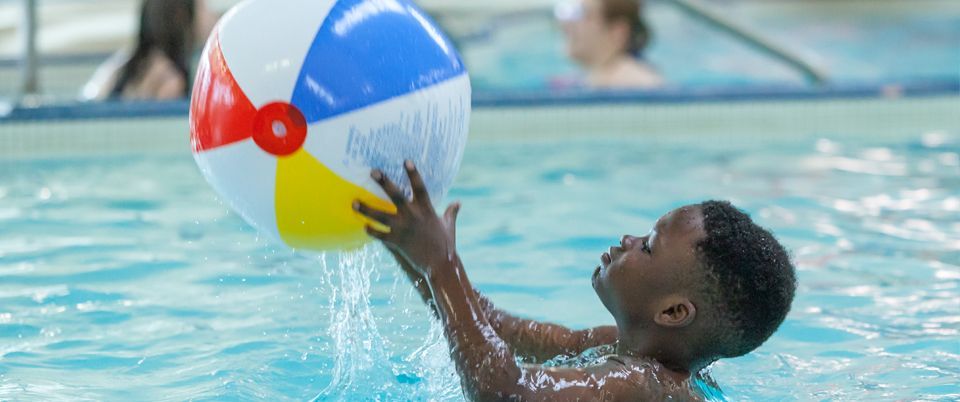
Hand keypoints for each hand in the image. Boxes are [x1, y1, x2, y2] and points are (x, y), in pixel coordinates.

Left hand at [353, 160, 460, 276]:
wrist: (440, 266)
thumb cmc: (445, 246)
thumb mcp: (449, 227)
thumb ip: (451, 213)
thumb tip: (459, 203)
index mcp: (427, 210)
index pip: (420, 188)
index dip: (413, 174)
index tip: (406, 161)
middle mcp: (413, 216)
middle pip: (396, 196)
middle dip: (384, 183)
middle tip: (373, 171)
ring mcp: (403, 229)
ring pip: (381, 216)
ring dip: (367, 209)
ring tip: (354, 202)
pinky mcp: (397, 242)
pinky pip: (380, 235)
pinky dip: (371, 231)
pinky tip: (363, 226)